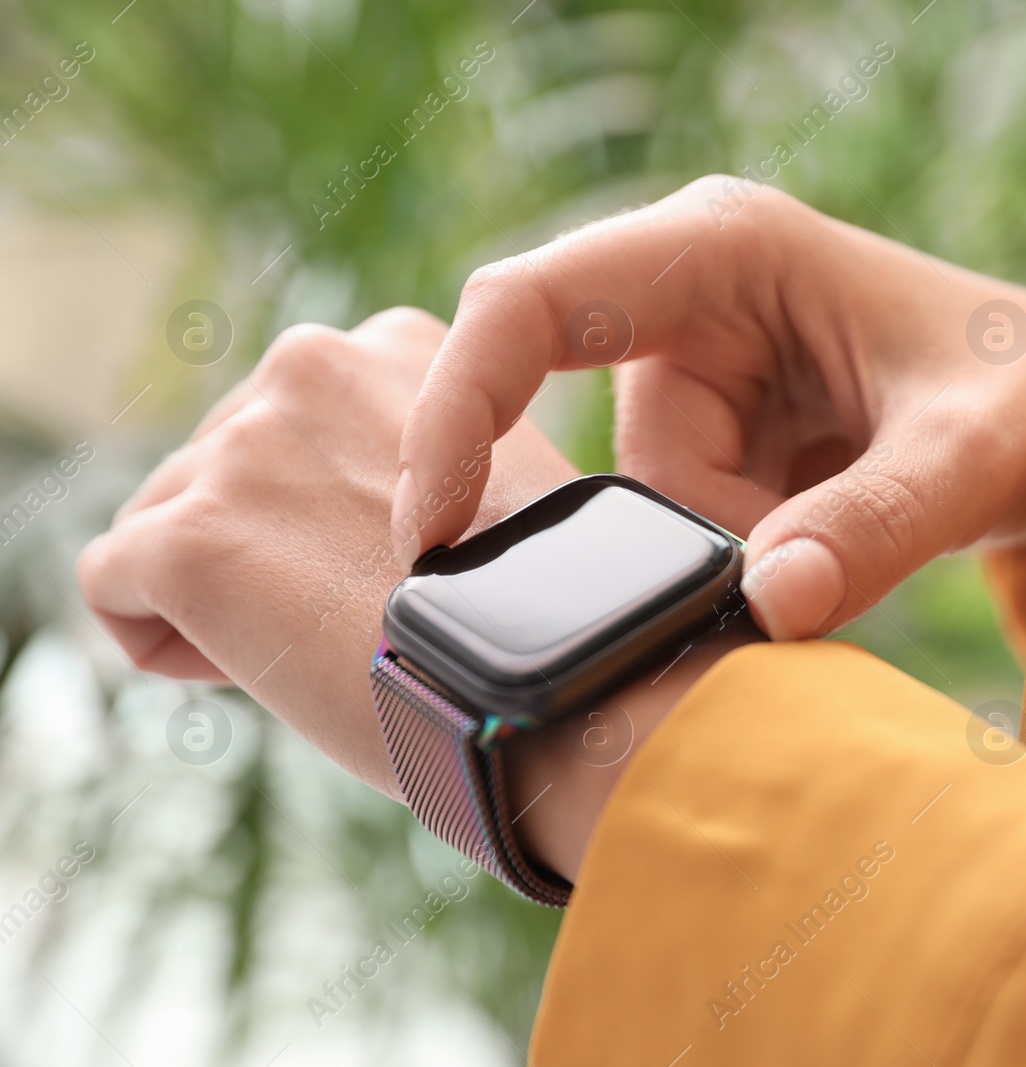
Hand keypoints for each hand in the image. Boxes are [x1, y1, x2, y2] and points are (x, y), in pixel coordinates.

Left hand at [77, 308, 580, 796]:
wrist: (547, 689)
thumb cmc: (542, 613)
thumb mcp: (497, 484)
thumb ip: (417, 454)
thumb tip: (343, 506)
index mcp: (398, 343)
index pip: (296, 416)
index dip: (325, 503)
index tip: (386, 564)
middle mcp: (312, 367)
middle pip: (223, 464)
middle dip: (264, 543)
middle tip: (349, 618)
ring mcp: (246, 450)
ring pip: (162, 518)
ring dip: (216, 588)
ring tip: (310, 649)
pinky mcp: (191, 539)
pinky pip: (112, 584)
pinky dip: (158, 636)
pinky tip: (242, 667)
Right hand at [392, 176, 1025, 639]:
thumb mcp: (970, 457)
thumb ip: (871, 529)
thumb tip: (762, 608)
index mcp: (722, 247)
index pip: (530, 307)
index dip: (457, 406)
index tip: (431, 529)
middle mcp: (690, 293)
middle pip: (601, 443)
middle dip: (685, 531)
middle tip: (804, 556)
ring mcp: (701, 364)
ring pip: (644, 503)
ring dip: (730, 552)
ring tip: (845, 535)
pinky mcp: (718, 425)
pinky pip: (680, 518)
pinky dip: (739, 558)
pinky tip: (823, 539)